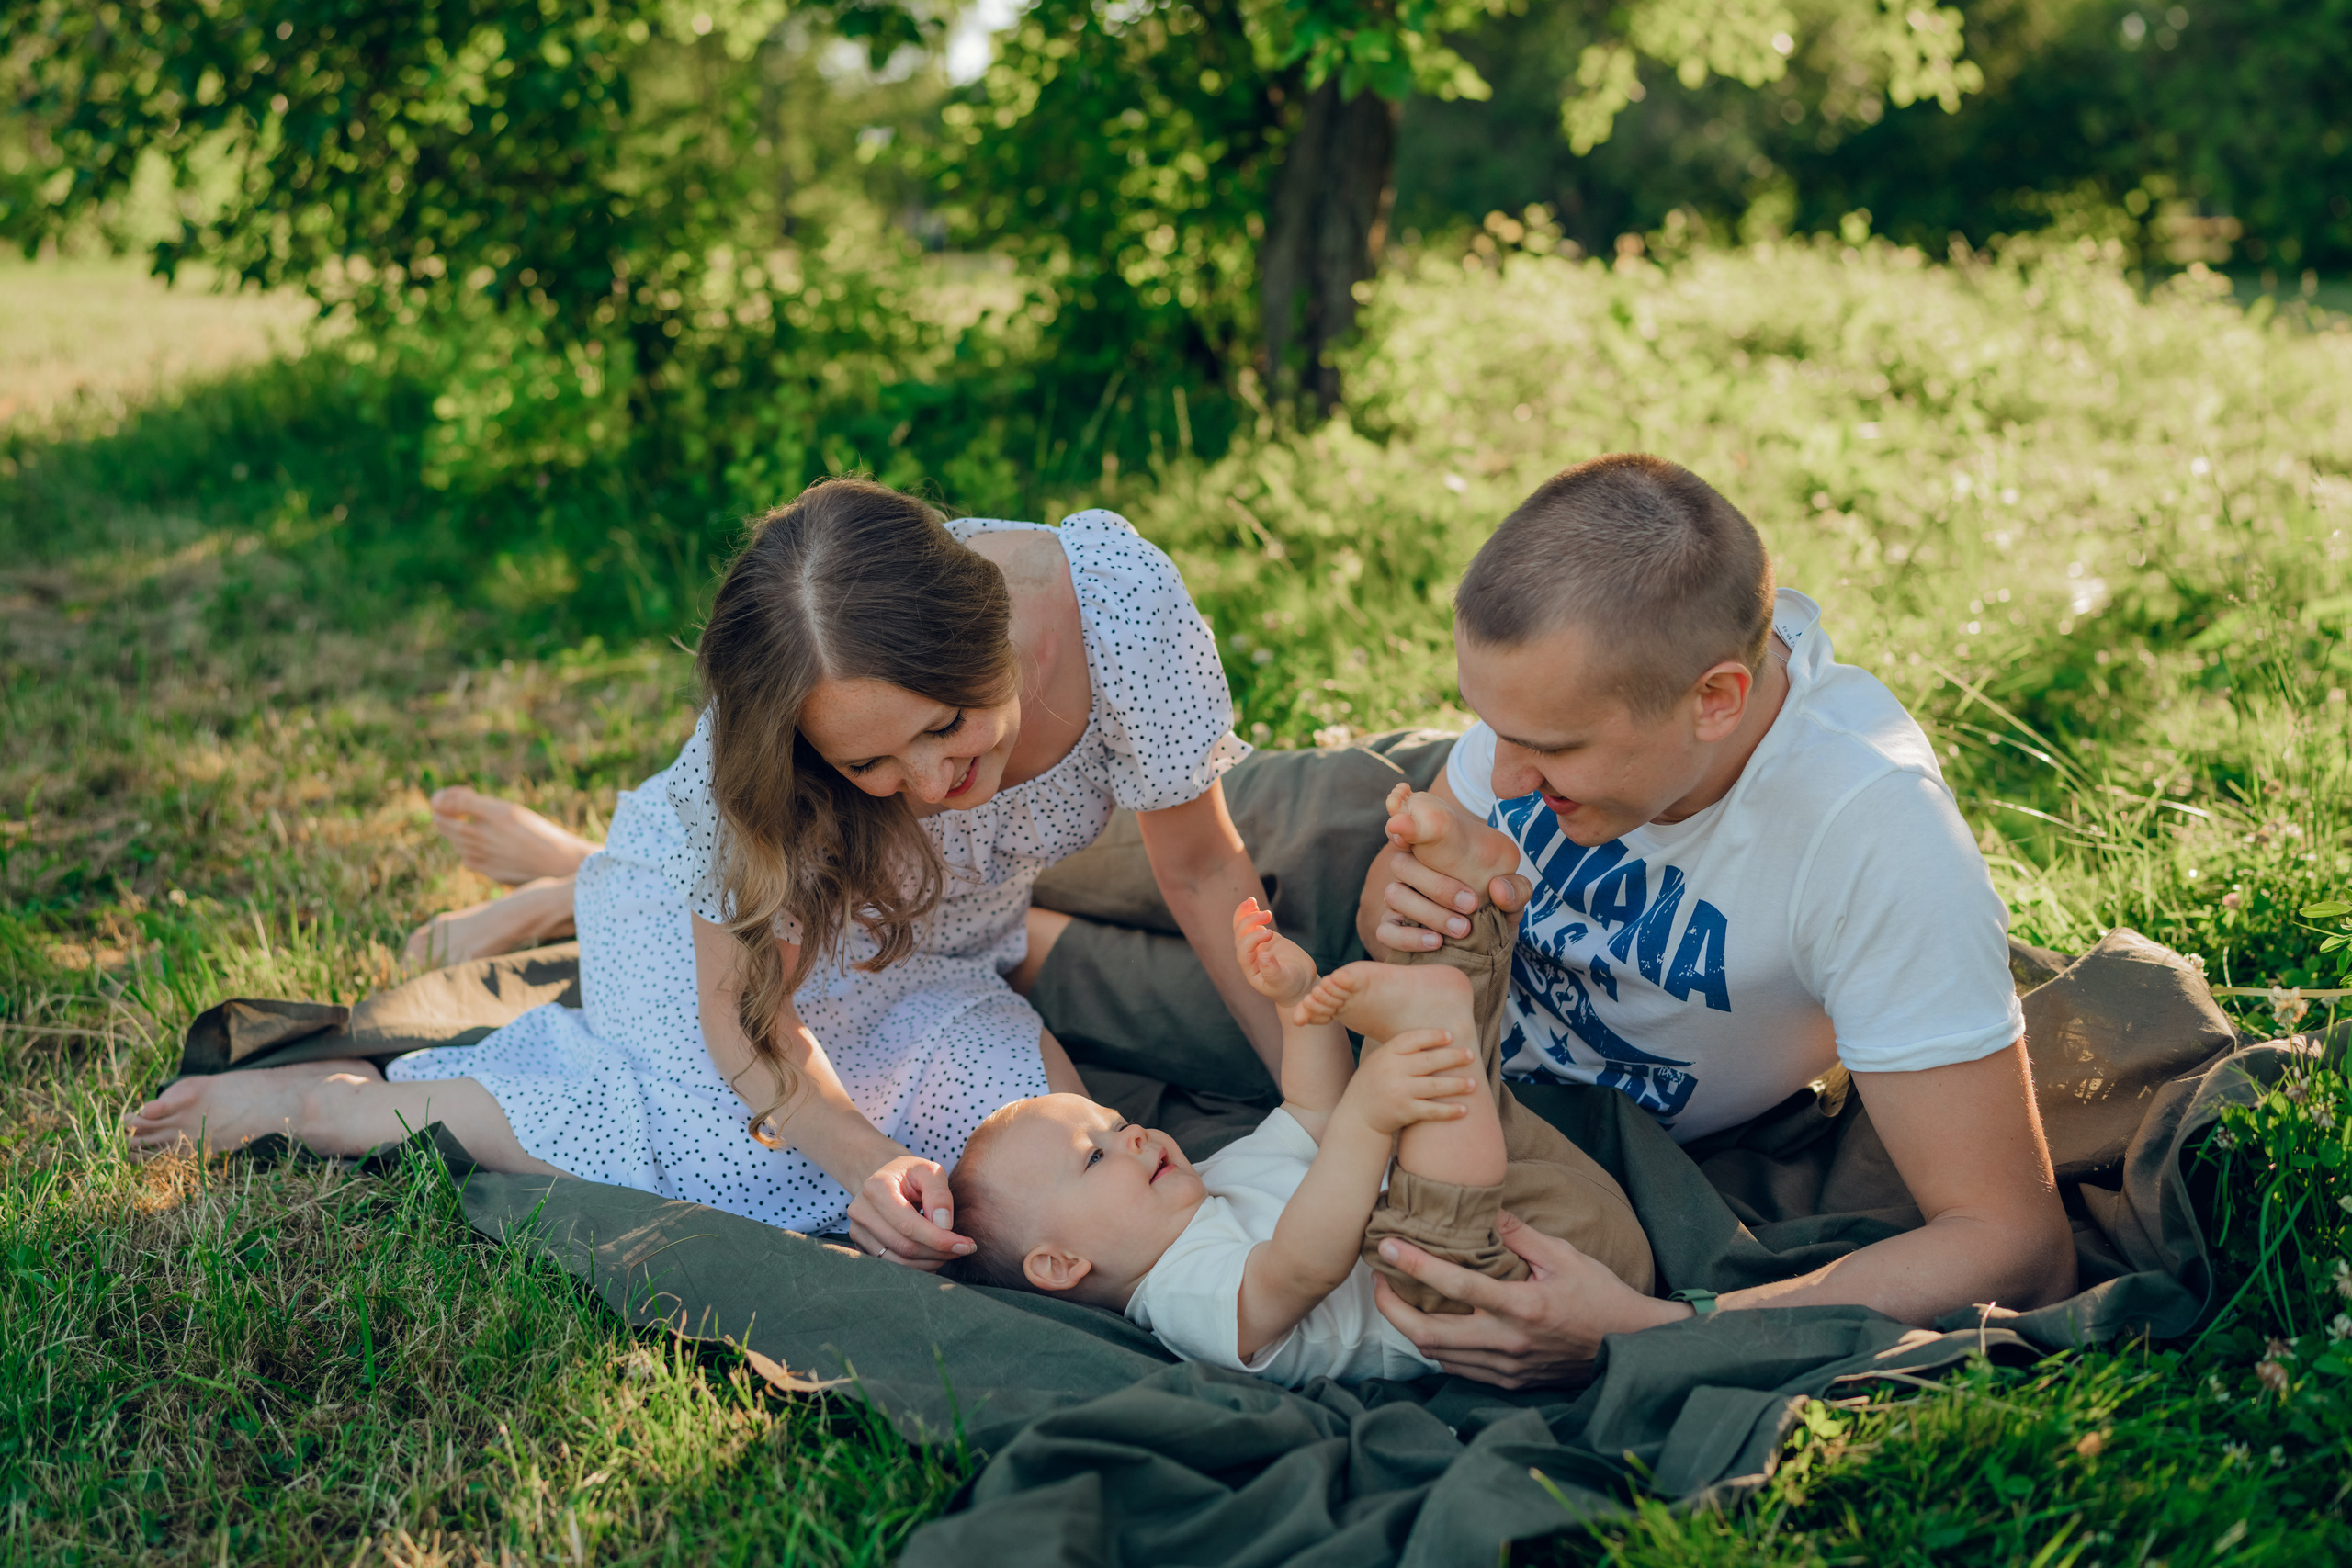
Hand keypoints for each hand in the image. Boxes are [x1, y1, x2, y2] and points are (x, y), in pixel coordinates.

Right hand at [846, 1152, 974, 1269]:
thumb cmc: (911, 1174)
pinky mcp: (861, 1244)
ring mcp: (858, 1230)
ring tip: (948, 1252)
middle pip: (904, 1246)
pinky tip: (932, 1257)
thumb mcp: (930, 1171)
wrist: (885, 1178)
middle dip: (938, 1252)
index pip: (909, 1225)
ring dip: (929, 1262)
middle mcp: (861, 1211)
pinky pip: (891, 1266)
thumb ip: (939, 1194)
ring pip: (898, 1261)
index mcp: (876, 1188)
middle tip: (962, 1249)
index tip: (967, 1246)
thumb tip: (943, 1225)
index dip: (940, 1240)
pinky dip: (917, 1267)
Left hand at [1233, 897, 1317, 1005]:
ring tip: (1252, 901)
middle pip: (1240, 935)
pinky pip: (1253, 924)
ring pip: (1243, 927)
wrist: (1300, 984)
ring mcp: (1257, 946)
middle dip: (1250, 921)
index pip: (1243, 949)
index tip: (1270, 933)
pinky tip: (1253, 903)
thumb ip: (1272, 971)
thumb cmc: (1291, 987)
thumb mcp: (1283, 981)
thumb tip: (1263, 956)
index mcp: (1250, 968)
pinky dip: (1251, 913)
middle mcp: (1249, 956)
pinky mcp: (1265, 938)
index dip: (1252, 938)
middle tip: (1268, 914)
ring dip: (1245, 913)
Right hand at [1339, 1027, 1477, 1136]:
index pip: (1412, 1039)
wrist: (1358, 1115)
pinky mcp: (1405, 1112)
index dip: (1432, 1036)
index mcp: (1386, 1054)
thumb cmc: (1374, 1083)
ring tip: (1473, 1084)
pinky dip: (1449, 1111)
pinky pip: (1432, 1110)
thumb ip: (1401, 1050)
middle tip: (1471, 1055)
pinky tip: (1464, 1109)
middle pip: (1429, 1061)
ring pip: (1435, 1086)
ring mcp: (1399, 1092)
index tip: (1450, 1036)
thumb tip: (1432, 1035)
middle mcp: (1393, 1071)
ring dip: (1457, 1085)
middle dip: (1453, 1057)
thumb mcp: (1379, 1060)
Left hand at [1370, 1211, 1684, 1386]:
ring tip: (1399, 1298)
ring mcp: (1506, 1368)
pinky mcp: (1509, 1382)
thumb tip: (1485, 1209)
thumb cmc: (1601, 1296)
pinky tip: (1433, 1322)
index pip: (1456, 1286)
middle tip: (1379, 1281)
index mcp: (1522, 1307)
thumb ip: (1519, 1235)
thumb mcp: (1564, 1256)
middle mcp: (1508, 1343)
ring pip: (1438, 1356)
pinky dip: (1437, 1346)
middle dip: (1391, 1310)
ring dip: (1411, 1328)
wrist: (1630, 1347)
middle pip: (1428, 1336)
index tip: (1389, 1248)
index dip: (1415, 1267)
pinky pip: (1459, 1368)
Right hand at [1372, 842, 1530, 954]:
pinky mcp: (1393, 929)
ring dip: (1429, 912)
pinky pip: (1385, 931)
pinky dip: (1408, 937)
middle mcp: (1412, 870)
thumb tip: (1498, 889)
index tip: (1405, 829)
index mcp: (1435, 850)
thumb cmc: (1496, 906)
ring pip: (1394, 895)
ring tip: (1462, 929)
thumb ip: (1516, 888)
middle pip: (1402, 865)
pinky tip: (1435, 942)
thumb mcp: (1514, 895)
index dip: (1405, 826)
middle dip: (1438, 886)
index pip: (1409, 828)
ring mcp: (1400, 898)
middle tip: (1472, 904)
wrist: (1490, 941)